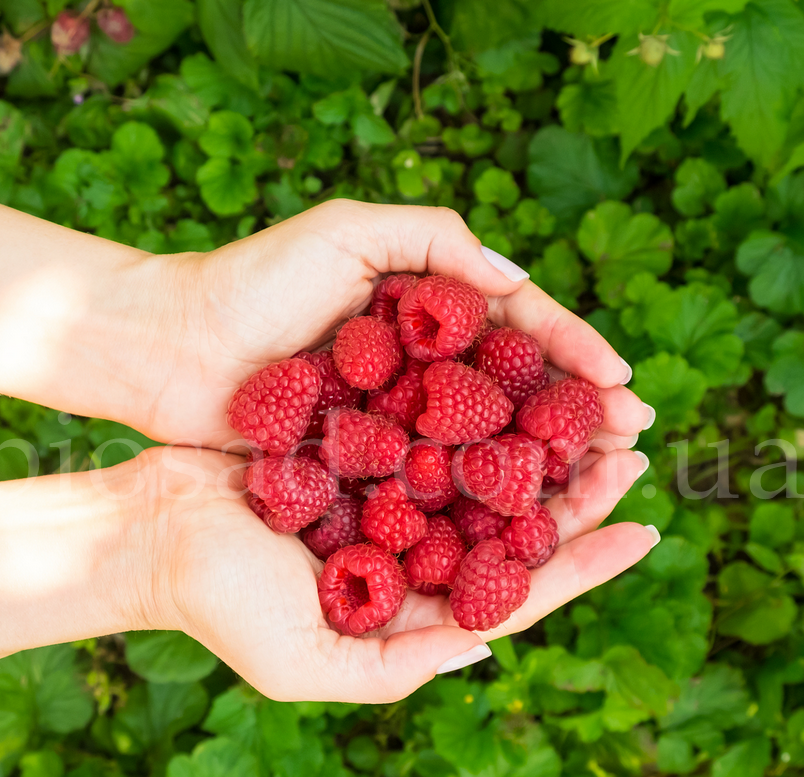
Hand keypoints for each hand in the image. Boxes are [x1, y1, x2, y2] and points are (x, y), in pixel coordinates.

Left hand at [143, 200, 653, 449]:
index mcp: (427, 310)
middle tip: (633, 442)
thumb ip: (435, 241)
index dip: (575, 354)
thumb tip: (522, 282)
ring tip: (599, 482)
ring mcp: (397, 421)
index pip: (520, 330)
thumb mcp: (346, 234)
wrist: (170, 350)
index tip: (622, 383)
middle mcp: (421, 369)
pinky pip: (434, 482)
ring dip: (543, 464)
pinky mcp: (366, 465)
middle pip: (516, 394)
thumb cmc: (250, 284)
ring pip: (485, 444)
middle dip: (576, 416)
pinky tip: (520, 516)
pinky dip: (477, 498)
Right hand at [144, 445, 656, 702]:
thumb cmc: (220, 603)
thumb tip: (488, 645)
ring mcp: (388, 495)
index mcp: (411, 606)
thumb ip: (397, 665)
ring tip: (594, 410)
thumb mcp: (306, 662)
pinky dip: (473, 406)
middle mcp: (410, 548)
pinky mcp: (361, 449)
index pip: (517, 590)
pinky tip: (513, 377)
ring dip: (536, 441)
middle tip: (634, 450)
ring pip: (481, 468)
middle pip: (511, 523)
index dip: (583, 563)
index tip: (643, 531)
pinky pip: (429, 425)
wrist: (153, 528)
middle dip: (575, 491)